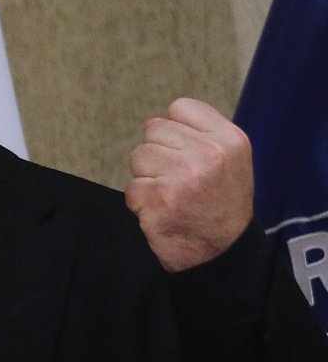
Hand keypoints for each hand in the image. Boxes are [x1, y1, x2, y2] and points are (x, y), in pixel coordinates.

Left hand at [125, 98, 253, 271]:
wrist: (222, 254)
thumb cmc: (220, 204)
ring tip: (171, 195)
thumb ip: (201, 134)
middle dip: (159, 155)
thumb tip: (159, 122)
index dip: (175, 131)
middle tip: (178, 181)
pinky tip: (162, 212)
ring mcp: (183, 176)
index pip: (180, 108)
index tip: (185, 153)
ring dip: (147, 177)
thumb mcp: (230, 160)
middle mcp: (208, 154)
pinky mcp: (160, 199)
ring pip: (139, 156)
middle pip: (153, 130)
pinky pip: (131, 188)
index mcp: (229, 139)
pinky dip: (140, 202)